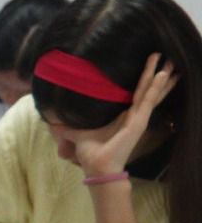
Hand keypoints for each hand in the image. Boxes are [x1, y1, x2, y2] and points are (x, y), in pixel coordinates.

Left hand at [74, 53, 178, 176]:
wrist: (97, 166)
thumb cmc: (92, 153)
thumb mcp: (78, 134)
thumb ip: (67, 128)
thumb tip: (52, 124)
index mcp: (123, 116)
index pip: (136, 92)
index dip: (143, 79)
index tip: (149, 64)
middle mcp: (134, 114)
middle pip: (148, 89)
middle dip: (156, 73)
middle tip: (165, 56)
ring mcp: (139, 117)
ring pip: (152, 92)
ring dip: (160, 77)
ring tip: (170, 61)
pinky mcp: (139, 121)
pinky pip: (150, 100)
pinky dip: (156, 87)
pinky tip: (162, 75)